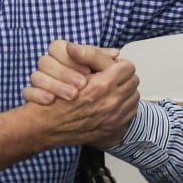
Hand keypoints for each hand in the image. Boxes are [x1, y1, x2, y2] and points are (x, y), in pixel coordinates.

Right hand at [22, 48, 139, 147]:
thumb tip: (115, 53)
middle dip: (123, 77)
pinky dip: (124, 106)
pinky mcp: (115, 128)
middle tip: (111, 77)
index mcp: (102, 86)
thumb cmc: (57, 99)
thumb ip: (94, 57)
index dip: (117, 65)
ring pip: (134, 96)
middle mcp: (111, 103)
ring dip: (125, 91)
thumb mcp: (72, 69)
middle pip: (134, 80)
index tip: (110, 67)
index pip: (127, 67)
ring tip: (111, 91)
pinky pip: (131, 111)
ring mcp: (114, 118)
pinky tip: (111, 103)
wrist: (48, 126)